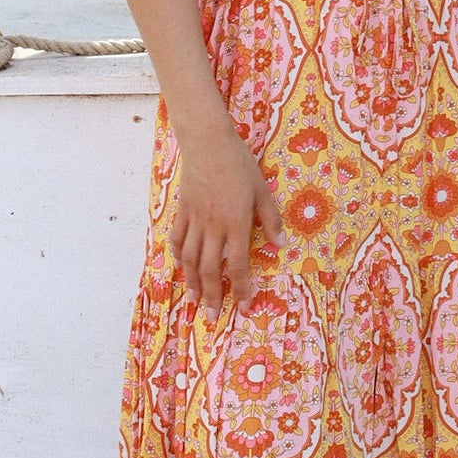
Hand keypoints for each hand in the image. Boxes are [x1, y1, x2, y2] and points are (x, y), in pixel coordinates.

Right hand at [170, 122, 285, 317]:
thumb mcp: (261, 190)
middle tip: (213, 316)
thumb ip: (270, 219)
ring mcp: (194, 219)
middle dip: (213, 295)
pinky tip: (180, 267)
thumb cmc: (239, 163)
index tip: (243, 306)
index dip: (240, 288)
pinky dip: (177, 256)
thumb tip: (281, 245)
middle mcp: (213, 226)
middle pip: (209, 268)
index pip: (237, 265)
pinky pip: (176, 238)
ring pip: (189, 258)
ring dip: (192, 282)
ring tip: (194, 300)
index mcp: (235, 223)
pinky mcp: (182, 210)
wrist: (207, 142)